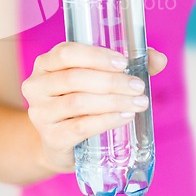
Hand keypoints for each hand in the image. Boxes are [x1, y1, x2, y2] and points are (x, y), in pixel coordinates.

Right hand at [21, 42, 166, 173]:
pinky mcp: (51, 137)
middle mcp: (36, 85)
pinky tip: (125, 116)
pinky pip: (81, 126)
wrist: (59, 142)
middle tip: (138, 86)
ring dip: (113, 101)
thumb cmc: (82, 100)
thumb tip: (159, 58)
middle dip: (111, 81)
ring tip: (138, 102)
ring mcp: (40, 113)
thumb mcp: (97, 78)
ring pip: (78, 102)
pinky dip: (106, 120)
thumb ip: (129, 64)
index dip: (95, 56)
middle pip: (74, 78)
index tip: (124, 62)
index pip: (66, 53)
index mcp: (46, 63)